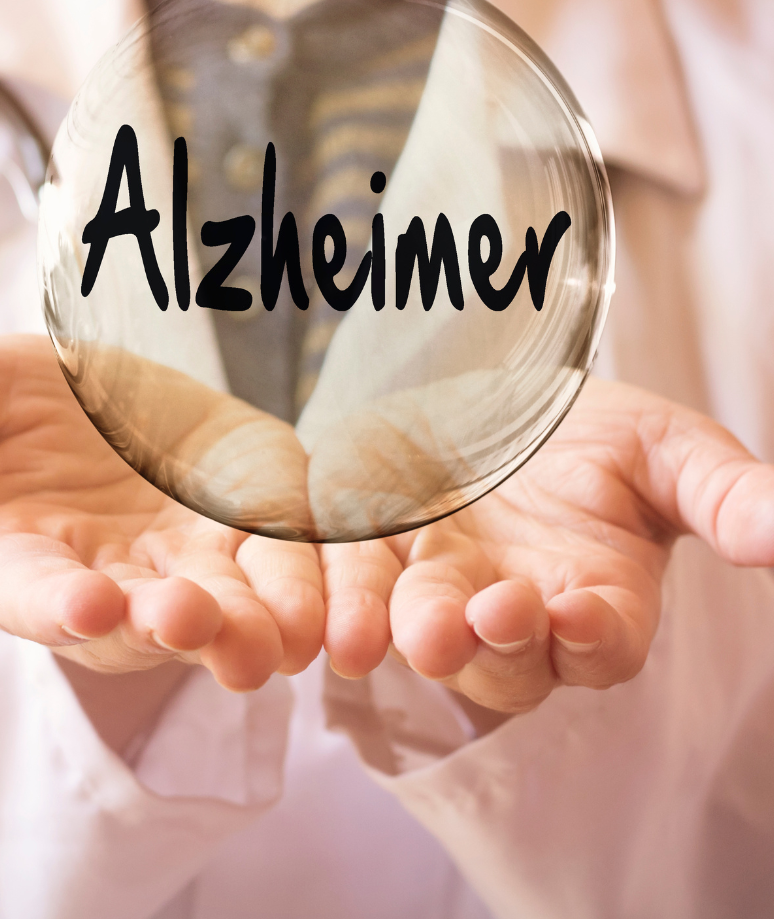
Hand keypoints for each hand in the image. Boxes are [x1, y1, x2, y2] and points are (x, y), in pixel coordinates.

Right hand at [0, 335, 333, 690]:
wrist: (99, 402)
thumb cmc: (14, 406)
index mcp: (25, 558)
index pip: (35, 592)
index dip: (56, 600)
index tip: (81, 601)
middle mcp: (112, 578)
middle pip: (144, 617)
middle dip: (170, 623)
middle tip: (194, 621)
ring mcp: (192, 562)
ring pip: (230, 609)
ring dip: (257, 623)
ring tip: (284, 632)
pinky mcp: (258, 529)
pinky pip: (291, 563)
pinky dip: (317, 579)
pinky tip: (344, 588)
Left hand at [320, 377, 773, 710]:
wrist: (480, 392)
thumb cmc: (577, 428)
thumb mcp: (658, 445)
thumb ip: (720, 491)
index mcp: (592, 596)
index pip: (599, 645)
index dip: (592, 637)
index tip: (581, 613)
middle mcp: (513, 610)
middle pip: (507, 660)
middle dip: (496, 642)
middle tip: (486, 613)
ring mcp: (435, 588)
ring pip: (427, 633)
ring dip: (417, 632)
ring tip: (409, 629)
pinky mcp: (369, 558)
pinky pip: (352, 590)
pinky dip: (342, 602)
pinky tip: (331, 613)